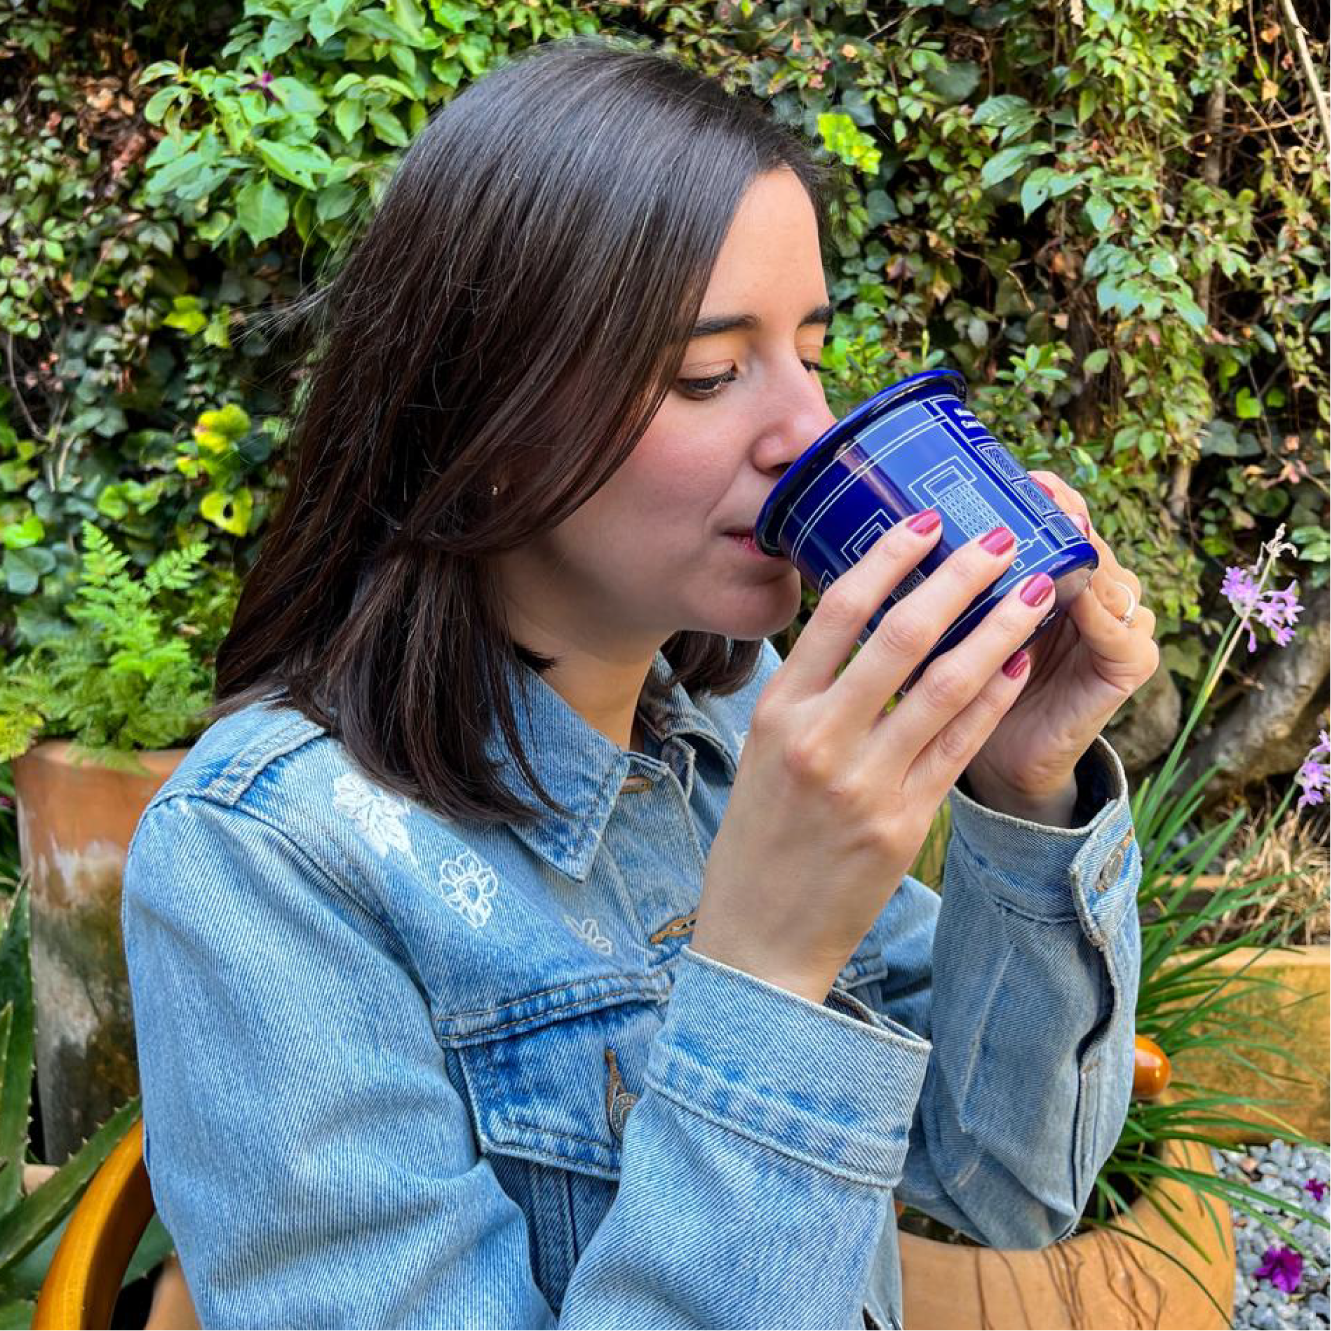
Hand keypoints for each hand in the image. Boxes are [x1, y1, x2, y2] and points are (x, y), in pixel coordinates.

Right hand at [693, 513, 1057, 1003]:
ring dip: (998, 629)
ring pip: (947, 686)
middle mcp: (819, 740)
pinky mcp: (904, 823)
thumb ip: (806, 694)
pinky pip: (960, 745)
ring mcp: (865, 783)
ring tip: (1034, 589)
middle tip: (998, 537)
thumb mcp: (762, 753)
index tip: (926, 521)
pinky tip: (1018, 664)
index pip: (836, 613)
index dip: (887, 558)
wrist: (760, 939)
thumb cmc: (758, 838)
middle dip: (958, 578)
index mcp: (776, 712)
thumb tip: (858, 627)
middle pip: (901, 637)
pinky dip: (993, 699)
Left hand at [963, 471, 1160, 813]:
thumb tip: (896, 529)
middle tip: (1035, 490)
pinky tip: (1068, 593)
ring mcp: (1117, 627)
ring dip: (1081, 552)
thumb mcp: (946, 631)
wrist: (996, 766)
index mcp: (1050, 579)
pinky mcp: (1130, 666)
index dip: (1044, 496)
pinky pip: (1120, 630)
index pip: (1059, 522)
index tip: (1011, 474)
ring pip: (1108, 575)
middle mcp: (1091, 595)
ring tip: (1057, 529)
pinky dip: (1096, 611)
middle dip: (1063, 513)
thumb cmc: (960, 695)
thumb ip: (941, 587)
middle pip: (1087, 539)